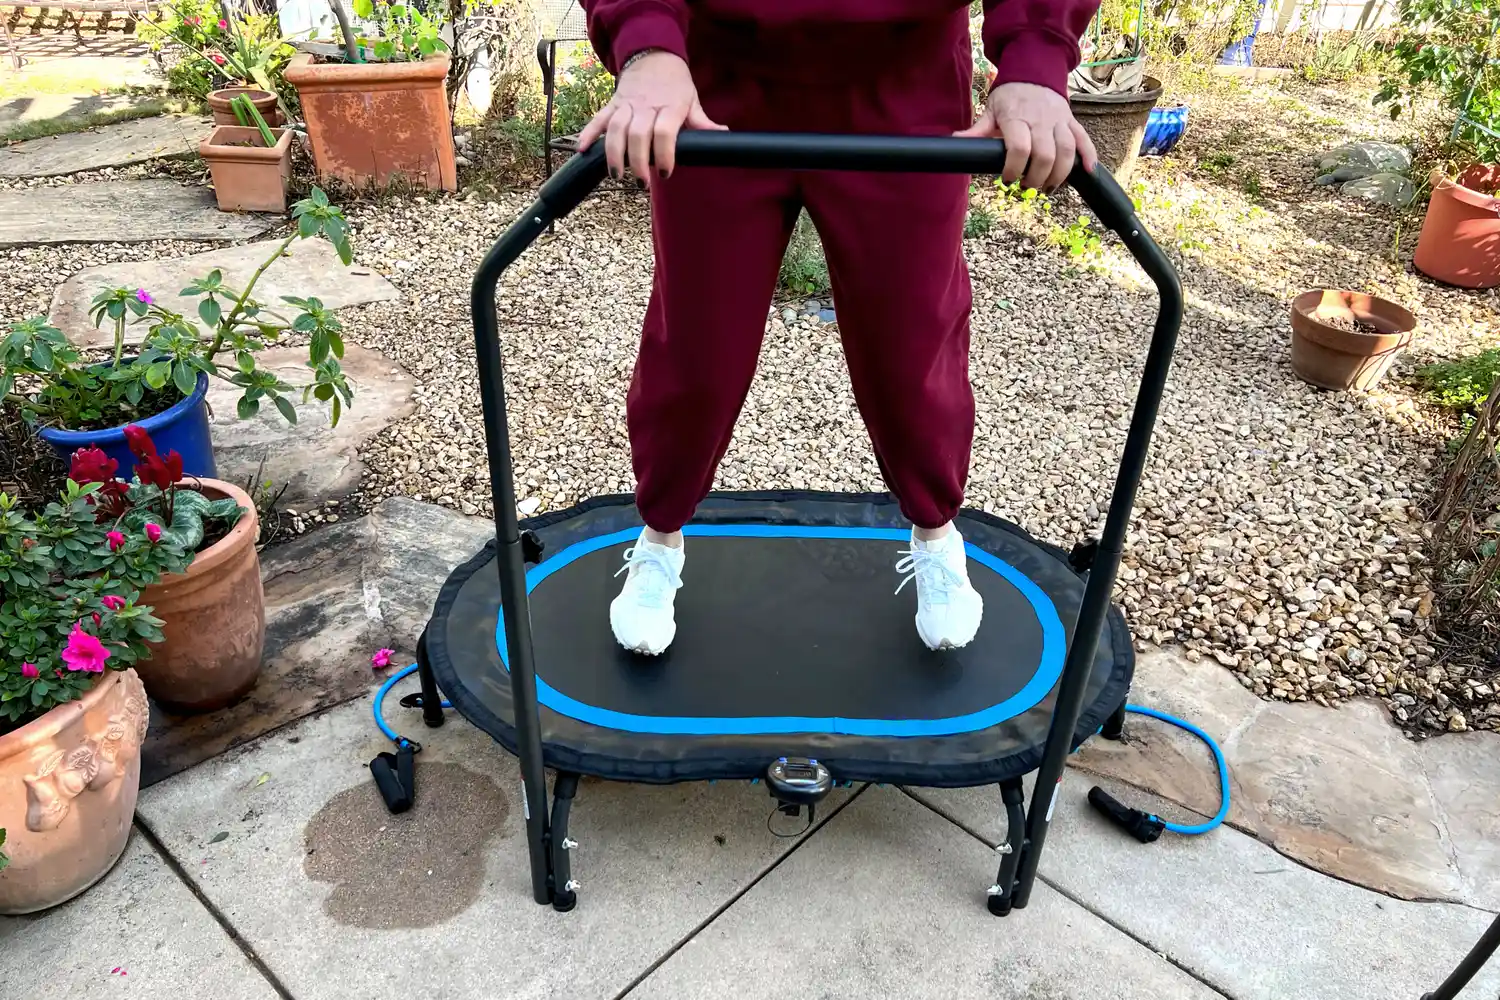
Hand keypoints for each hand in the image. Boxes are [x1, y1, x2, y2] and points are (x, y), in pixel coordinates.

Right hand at [578, 51, 726, 187]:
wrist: (653, 54)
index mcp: (670, 106)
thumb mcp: (692, 99)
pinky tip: (583, 150)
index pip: (665, 133)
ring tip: (617, 174)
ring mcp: (627, 104)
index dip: (664, 154)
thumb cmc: (675, 82)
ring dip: (614, 154)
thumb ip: (703, 122)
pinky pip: (598, 119)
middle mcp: (646, 105)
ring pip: (616, 129)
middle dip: (637, 161)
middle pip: (637, 135)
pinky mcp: (613, 103)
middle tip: (641, 182)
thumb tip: (723, 134)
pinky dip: (589, 133)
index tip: (665, 172)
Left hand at [955, 82, 1097, 191]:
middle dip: (1036, 177)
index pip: (1019, 149)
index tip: (1007, 179)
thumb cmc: (1010, 96)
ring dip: (1059, 174)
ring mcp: (1058, 120)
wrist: (1034, 71)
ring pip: (1066, 151)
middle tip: (1026, 186)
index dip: (1014, 169)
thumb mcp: (991, 110)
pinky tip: (1088, 172)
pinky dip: (1088, 156)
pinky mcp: (1071, 121)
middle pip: (1045, 155)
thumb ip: (977, 130)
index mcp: (1017, 118)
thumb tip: (953, 140)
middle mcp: (1040, 119)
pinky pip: (1083, 139)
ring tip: (1048, 187)